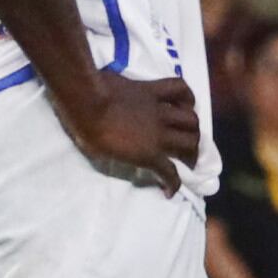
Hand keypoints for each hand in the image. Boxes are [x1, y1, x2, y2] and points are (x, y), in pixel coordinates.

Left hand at [72, 72, 203, 192]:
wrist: (85, 100)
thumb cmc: (87, 132)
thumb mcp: (103, 157)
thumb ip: (122, 158)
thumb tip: (128, 158)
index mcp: (147, 154)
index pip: (170, 174)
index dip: (173, 185)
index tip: (169, 190)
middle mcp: (161, 133)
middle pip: (190, 144)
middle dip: (191, 154)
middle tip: (186, 158)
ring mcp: (159, 109)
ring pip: (191, 120)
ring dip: (193, 129)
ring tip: (188, 132)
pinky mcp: (153, 89)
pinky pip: (179, 88)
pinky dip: (187, 96)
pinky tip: (186, 102)